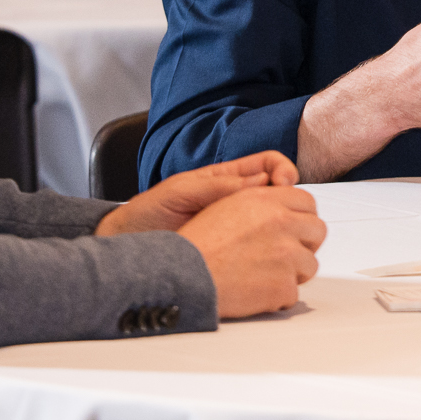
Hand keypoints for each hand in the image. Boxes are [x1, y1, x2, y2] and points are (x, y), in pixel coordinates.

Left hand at [95, 151, 297, 236]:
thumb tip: (258, 182)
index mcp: (226, 179)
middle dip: (292, 198)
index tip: (285, 182)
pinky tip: (267, 254)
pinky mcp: (233, 249)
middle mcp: (236, 201)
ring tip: (283, 232)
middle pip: (279, 193)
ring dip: (284, 224)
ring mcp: (236, 226)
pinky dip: (269, 247)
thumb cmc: (148, 213)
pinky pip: (258, 245)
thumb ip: (217, 185)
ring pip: (273, 220)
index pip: (269, 165)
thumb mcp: (182, 190)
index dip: (283, 170)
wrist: (128, 243)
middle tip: (289, 210)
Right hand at [175, 185, 326, 318]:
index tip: (294, 230)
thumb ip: (262, 205)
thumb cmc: (198, 245)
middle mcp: (280, 222)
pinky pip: (293, 293)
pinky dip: (276, 298)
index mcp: (266, 200)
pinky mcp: (284, 284)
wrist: (183, 276)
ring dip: (291, 273)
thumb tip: (287, 212)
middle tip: (284, 256)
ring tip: (261, 277)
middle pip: (317, 231)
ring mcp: (286, 254)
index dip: (301, 218)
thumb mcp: (226, 207)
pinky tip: (254, 293)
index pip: (307, 202)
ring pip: (309, 264)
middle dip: (304, 244)